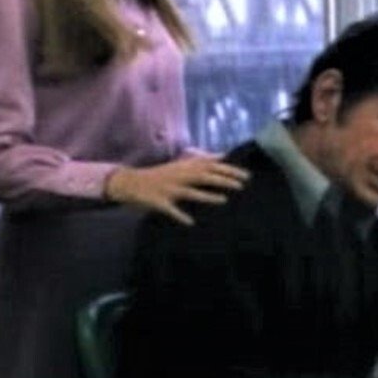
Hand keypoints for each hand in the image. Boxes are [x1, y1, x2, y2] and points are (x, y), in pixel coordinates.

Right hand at [104, 155, 248, 224]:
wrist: (131, 182)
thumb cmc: (160, 175)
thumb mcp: (181, 164)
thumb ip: (202, 160)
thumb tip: (223, 155)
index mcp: (184, 167)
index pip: (211, 166)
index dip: (229, 169)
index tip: (246, 174)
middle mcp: (179, 176)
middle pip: (204, 176)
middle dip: (224, 180)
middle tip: (242, 185)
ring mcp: (169, 189)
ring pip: (191, 192)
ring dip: (207, 196)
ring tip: (223, 200)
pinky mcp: (159, 202)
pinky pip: (171, 210)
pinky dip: (180, 215)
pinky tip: (190, 222)